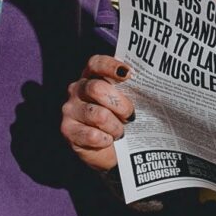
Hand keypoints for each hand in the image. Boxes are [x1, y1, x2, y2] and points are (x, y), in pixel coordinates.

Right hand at [61, 53, 136, 171]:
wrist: (112, 151)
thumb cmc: (121, 120)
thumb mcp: (127, 102)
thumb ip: (130, 89)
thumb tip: (148, 82)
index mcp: (92, 77)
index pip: (96, 64)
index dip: (111, 66)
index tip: (129, 73)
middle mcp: (77, 89)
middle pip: (98, 89)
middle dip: (121, 105)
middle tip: (130, 116)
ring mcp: (70, 109)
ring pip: (99, 115)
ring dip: (115, 127)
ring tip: (119, 132)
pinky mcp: (68, 130)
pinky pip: (93, 135)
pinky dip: (106, 140)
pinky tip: (107, 140)